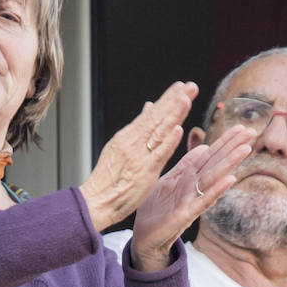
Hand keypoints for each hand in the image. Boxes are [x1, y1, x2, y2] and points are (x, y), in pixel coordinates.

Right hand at [80, 81, 198, 231]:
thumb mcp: (120, 148)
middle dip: (174, 100)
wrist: (95, 201)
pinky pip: (158, 155)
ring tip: (186, 98)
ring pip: (159, 131)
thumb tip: (149, 107)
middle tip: (191, 85)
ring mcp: (139, 156)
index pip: (151, 114)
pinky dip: (168, 141)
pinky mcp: (144, 172)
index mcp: (128, 136)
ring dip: (173, 114)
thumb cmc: (109, 179)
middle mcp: (133, 142)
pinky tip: (178, 130)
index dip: (168, 99)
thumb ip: (137, 129)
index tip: (182, 86)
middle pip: (157, 117)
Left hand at [130, 125, 252, 270]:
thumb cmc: (156, 211)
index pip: (210, 155)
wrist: (144, 239)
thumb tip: (203, 146)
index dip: (225, 141)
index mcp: (188, 177)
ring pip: (212, 178)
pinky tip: (230, 180)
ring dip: (229, 163)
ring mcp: (191, 201)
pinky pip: (203, 201)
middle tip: (252, 132)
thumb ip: (186, 165)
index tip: (242, 127)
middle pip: (215, 163)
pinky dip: (216, 190)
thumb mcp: (169, 181)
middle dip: (233, 147)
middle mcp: (193, 187)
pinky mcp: (184, 215)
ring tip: (246, 149)